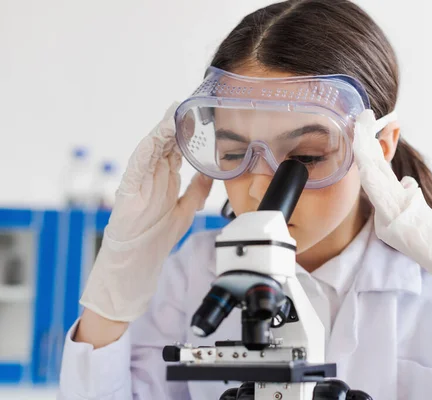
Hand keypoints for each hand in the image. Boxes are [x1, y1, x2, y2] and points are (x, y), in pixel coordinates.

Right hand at [80, 103, 212, 321]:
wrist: (137, 265)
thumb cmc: (157, 238)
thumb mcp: (186, 211)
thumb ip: (197, 191)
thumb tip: (212, 173)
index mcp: (165, 179)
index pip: (177, 149)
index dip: (187, 132)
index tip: (200, 116)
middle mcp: (152, 177)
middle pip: (164, 144)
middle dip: (175, 125)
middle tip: (188, 105)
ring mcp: (139, 182)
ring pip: (150, 150)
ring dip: (161, 132)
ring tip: (173, 114)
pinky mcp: (127, 192)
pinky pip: (136, 168)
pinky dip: (145, 152)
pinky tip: (154, 140)